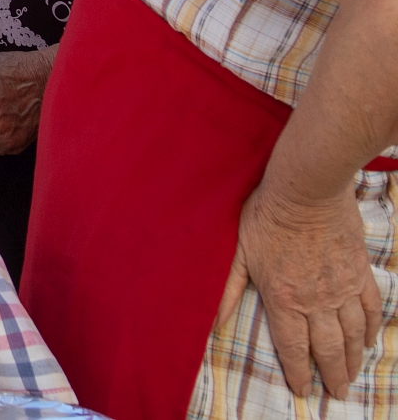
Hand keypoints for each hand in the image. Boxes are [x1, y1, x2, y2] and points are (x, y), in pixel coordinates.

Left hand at [215, 184, 380, 397]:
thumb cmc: (265, 217)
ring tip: (351, 377)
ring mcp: (342, 288)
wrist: (307, 191)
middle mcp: (316, 301)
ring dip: (352, 361)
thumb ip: (228, 291)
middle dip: (331, 376)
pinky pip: (370, 309)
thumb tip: (215, 323)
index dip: (299, 373)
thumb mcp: (238, 253)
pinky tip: (368, 342)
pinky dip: (371, 330)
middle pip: (327, 349)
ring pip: (351, 335)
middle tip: (337, 395)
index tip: (304, 391)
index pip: (293, 347)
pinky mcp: (360, 273)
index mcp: (283, 298)